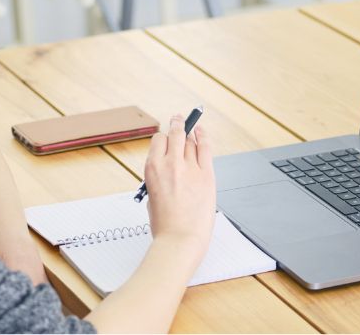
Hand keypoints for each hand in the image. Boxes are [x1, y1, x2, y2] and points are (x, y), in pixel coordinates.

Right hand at [143, 115, 215, 258]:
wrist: (180, 239)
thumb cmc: (165, 225)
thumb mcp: (152, 197)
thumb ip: (160, 179)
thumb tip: (169, 171)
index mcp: (152, 169)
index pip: (158, 141)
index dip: (162, 139)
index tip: (166, 138)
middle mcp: (170, 163)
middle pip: (174, 134)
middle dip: (176, 124)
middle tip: (178, 119)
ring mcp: (190, 167)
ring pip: (189, 139)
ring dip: (189, 131)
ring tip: (190, 124)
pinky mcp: (206, 174)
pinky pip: (205, 148)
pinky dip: (203, 136)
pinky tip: (201, 131)